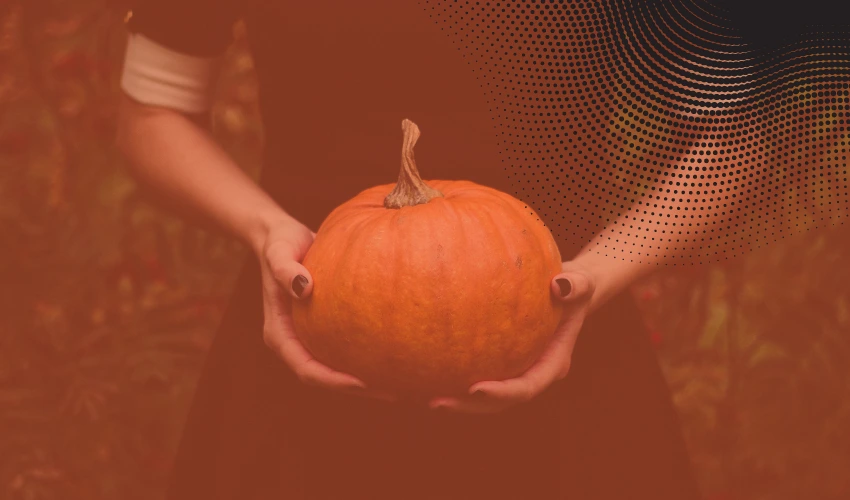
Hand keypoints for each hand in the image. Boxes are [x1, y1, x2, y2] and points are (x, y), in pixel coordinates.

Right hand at [257, 218, 394, 400]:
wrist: (282, 237)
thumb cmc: (279, 243)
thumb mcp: (279, 252)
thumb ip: (285, 269)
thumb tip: (304, 287)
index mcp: (280, 335)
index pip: (306, 370)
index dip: (333, 381)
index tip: (362, 383)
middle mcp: (295, 342)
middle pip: (326, 378)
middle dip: (358, 389)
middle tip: (395, 392)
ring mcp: (310, 338)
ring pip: (338, 368)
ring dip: (367, 380)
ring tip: (404, 383)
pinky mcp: (326, 329)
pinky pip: (348, 348)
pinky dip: (369, 355)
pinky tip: (399, 354)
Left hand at [428, 261, 595, 413]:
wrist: (567, 293)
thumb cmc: (574, 287)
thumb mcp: (582, 282)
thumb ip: (576, 284)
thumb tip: (560, 284)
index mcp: (552, 364)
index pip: (527, 387)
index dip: (502, 393)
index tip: (476, 388)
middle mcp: (533, 373)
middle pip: (501, 402)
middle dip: (470, 406)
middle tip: (437, 402)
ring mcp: (516, 371)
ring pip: (486, 397)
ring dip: (457, 400)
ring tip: (425, 398)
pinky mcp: (501, 362)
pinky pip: (476, 373)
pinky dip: (454, 376)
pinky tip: (424, 370)